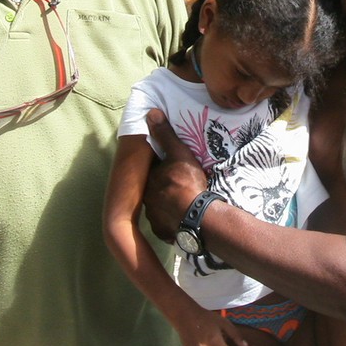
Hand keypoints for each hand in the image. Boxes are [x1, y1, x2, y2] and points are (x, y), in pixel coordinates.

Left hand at [143, 109, 208, 240]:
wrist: (197, 218)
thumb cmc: (187, 183)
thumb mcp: (179, 153)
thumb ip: (165, 134)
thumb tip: (150, 113)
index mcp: (149, 180)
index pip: (153, 171)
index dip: (163, 168)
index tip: (173, 168)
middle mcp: (147, 200)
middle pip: (155, 190)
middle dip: (165, 187)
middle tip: (181, 186)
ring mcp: (154, 218)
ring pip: (160, 208)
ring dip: (169, 205)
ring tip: (185, 203)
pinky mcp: (163, 233)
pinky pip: (167, 224)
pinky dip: (173, 221)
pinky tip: (184, 218)